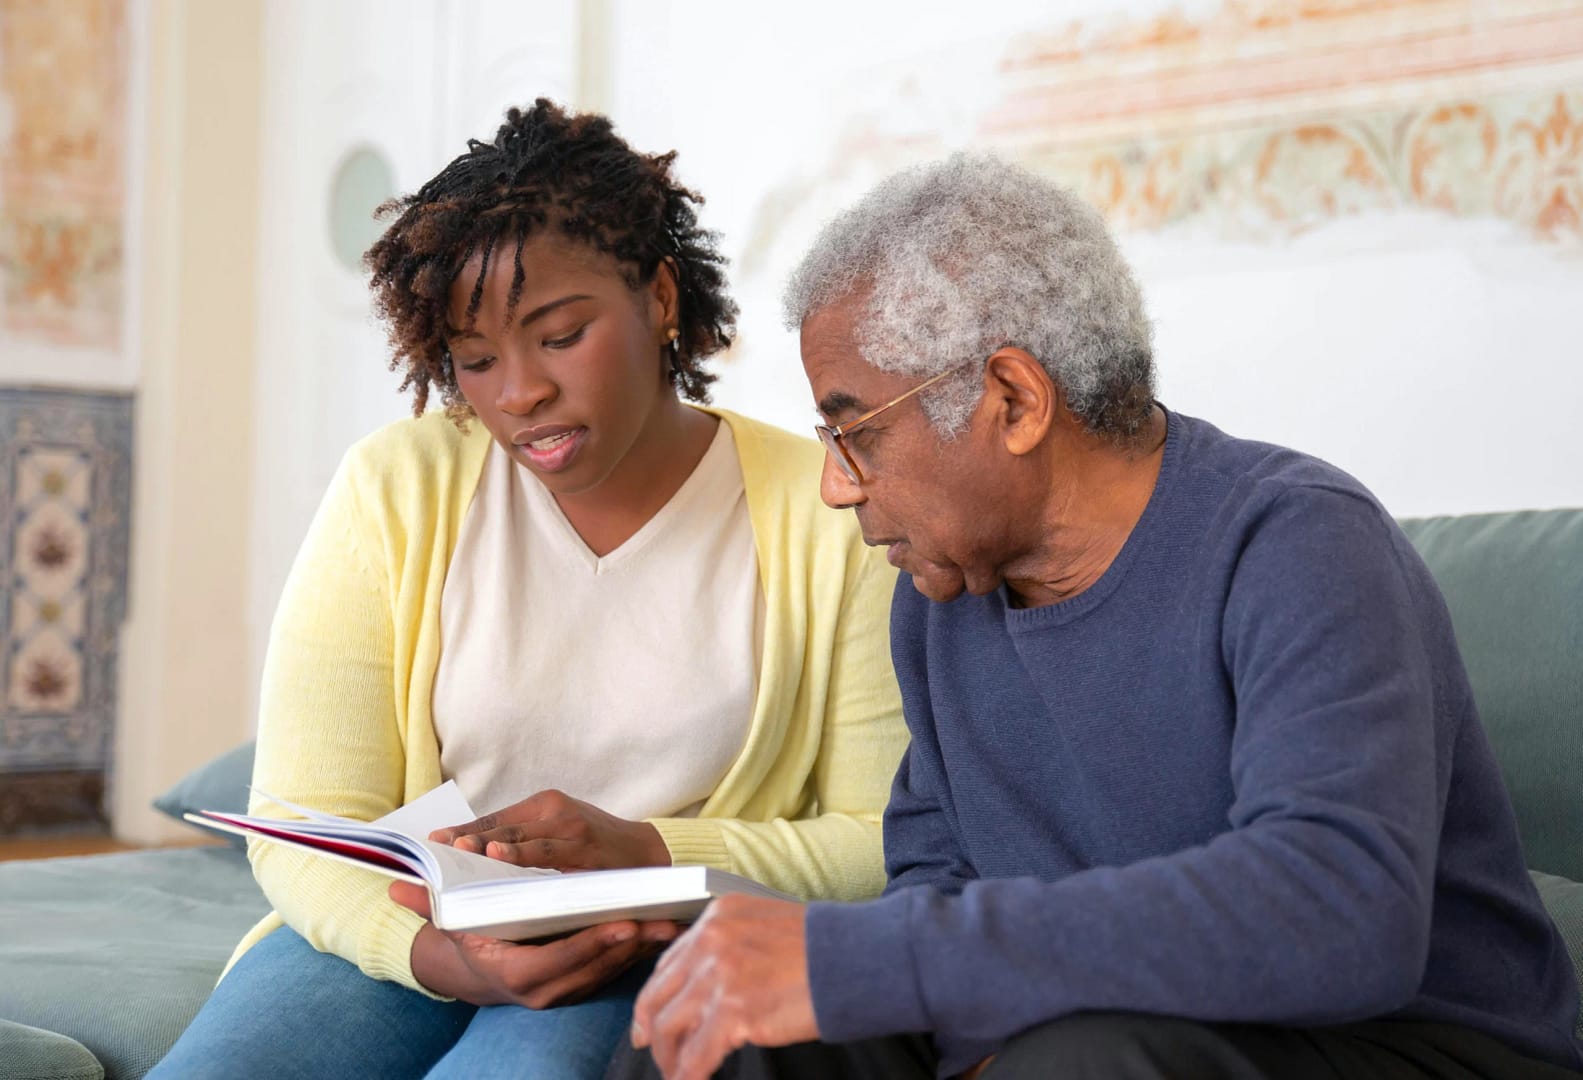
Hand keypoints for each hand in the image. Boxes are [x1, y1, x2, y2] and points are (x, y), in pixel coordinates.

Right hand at [390, 880, 678, 1006]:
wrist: (475, 973)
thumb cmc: (467, 939)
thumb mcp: (449, 923)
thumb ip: (428, 905)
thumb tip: (397, 888)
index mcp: (511, 972)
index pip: (555, 963)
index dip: (589, 947)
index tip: (620, 925)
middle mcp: (540, 990)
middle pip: (591, 971)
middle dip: (627, 948)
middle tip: (658, 921)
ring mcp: (563, 992)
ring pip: (609, 974)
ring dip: (641, 950)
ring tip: (671, 922)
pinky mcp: (581, 985)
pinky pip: (615, 972)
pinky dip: (638, 953)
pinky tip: (664, 929)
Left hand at [430, 789, 669, 870]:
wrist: (648, 852)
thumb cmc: (598, 847)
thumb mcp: (560, 834)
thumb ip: (526, 839)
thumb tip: (478, 853)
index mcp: (544, 804)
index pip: (495, 818)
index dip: (464, 829)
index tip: (433, 840)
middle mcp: (554, 809)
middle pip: (501, 824)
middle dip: (466, 837)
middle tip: (437, 847)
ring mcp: (570, 826)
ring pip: (520, 836)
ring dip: (488, 844)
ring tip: (460, 850)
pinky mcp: (584, 845)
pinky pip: (545, 852)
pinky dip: (519, 854)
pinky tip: (498, 858)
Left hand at [630, 895, 817, 1079]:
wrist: (857, 956)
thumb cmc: (824, 947)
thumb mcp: (765, 927)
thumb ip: (732, 947)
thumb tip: (708, 988)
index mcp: (718, 917)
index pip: (670, 963)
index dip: (655, 997)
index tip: (649, 1019)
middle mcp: (712, 940)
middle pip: (659, 995)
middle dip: (650, 1030)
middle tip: (649, 1050)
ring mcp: (720, 975)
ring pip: (669, 1027)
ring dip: (670, 1058)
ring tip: (678, 1073)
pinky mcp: (734, 1010)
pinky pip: (696, 1056)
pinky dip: (687, 1076)